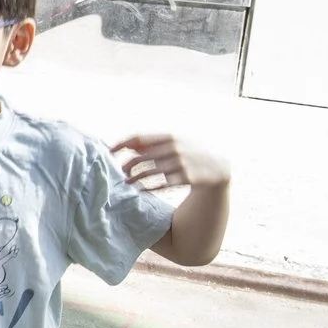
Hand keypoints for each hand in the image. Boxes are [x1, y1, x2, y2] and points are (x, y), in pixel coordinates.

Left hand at [112, 133, 228, 193]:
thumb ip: (155, 143)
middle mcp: (173, 148)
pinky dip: (148, 188)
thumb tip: (130, 145)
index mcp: (169, 136)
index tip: (109, 151)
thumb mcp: (176, 142)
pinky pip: (161, 184)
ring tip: (127, 183)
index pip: (139, 138)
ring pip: (149, 173)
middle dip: (127, 165)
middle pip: (141, 157)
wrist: (218, 165)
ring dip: (135, 179)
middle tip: (120, 171)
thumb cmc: (191, 152)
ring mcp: (180, 163)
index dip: (122, 144)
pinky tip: (141, 191)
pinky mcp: (185, 178)